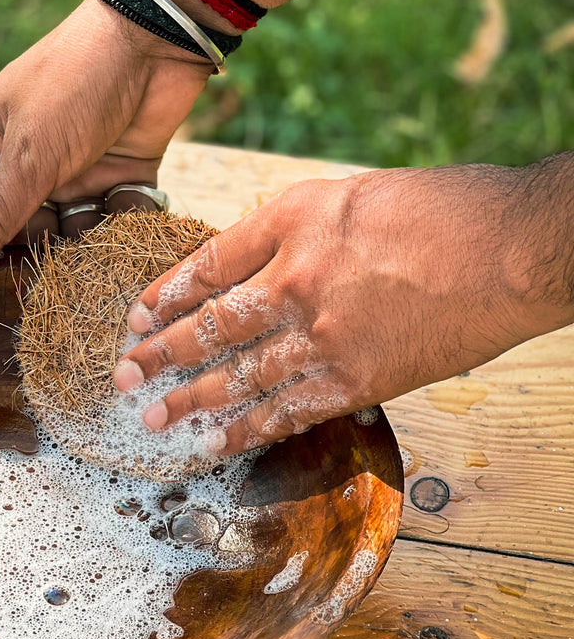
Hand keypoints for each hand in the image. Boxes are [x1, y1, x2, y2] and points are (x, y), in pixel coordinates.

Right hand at [0, 0, 218, 276]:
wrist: (158, 37)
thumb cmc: (77, 83)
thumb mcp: (27, 156)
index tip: (14, 284)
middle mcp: (23, 161)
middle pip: (27, 233)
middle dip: (50, 250)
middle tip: (69, 266)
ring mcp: (73, 169)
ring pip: (75, 231)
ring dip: (92, 241)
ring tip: (105, 242)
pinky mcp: (118, 173)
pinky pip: (116, 217)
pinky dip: (126, 222)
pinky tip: (134, 214)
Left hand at [112, 164, 566, 455]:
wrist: (516, 247)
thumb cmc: (441, 209)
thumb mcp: (346, 196)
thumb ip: (289, 233)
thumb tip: (243, 270)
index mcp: (291, 225)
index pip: (206, 266)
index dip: (165, 295)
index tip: (136, 318)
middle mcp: (296, 281)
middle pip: (210, 325)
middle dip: (161, 354)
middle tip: (123, 376)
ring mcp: (324, 335)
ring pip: (239, 375)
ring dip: (190, 400)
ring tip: (153, 419)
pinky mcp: (359, 380)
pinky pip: (288, 410)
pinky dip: (248, 429)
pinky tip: (217, 442)